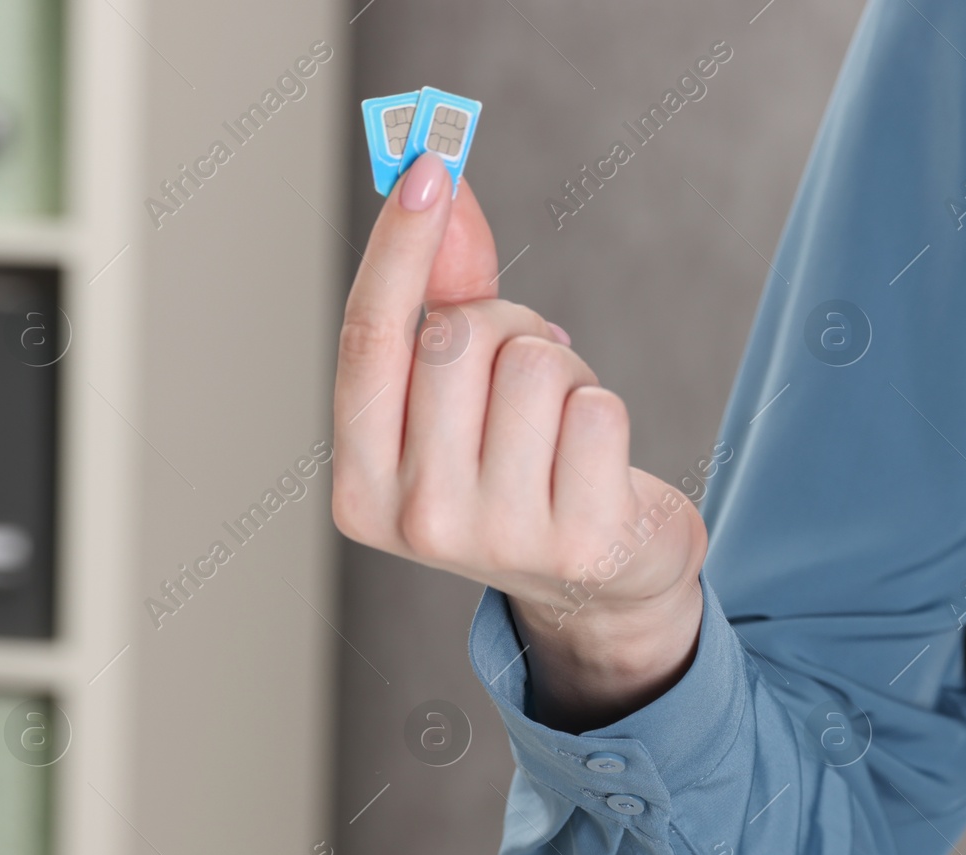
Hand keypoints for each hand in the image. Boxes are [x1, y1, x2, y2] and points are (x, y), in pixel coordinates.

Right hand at [331, 153, 707, 726]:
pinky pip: (595, 406)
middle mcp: (418, 519)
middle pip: (457, 340)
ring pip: (533, 365)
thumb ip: (440, 293)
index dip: (399, 243)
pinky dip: (602, 411)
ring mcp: (499, 537)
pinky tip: (596, 462)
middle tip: (522, 377)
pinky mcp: (582, 541)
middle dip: (504, 327)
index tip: (428, 161)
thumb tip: (435, 180)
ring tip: (560, 428)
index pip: (368, 339)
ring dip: (562, 372)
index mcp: (362, 488)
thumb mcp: (460, 397)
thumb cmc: (518, 472)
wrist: (598, 583)